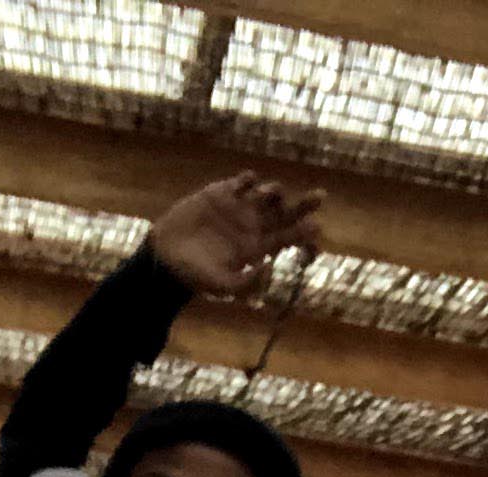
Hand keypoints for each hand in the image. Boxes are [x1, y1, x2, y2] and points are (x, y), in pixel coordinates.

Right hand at [148, 172, 324, 296]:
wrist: (166, 257)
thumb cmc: (196, 275)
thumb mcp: (222, 286)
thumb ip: (247, 282)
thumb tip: (270, 267)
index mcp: (257, 248)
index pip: (287, 237)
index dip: (303, 231)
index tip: (317, 225)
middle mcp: (253, 226)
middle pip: (285, 213)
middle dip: (304, 205)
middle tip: (321, 196)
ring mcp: (238, 208)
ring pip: (266, 195)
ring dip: (274, 192)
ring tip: (274, 193)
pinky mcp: (220, 194)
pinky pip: (241, 182)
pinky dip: (248, 179)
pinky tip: (249, 181)